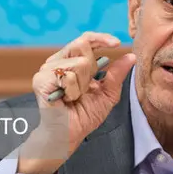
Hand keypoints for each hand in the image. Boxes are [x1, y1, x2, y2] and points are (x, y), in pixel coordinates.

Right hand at [18, 32, 134, 173]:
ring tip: (74, 97)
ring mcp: (47, 69)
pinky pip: (68, 76)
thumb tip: (131, 56)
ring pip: (79, 63)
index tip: (117, 43)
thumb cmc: (84, 116)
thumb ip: (117, 74)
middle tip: (86, 88)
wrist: (68, 135)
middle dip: (92, 69)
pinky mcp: (41, 79)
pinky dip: (73, 91)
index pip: (86, 40)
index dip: (101, 38)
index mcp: (72, 61)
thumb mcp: (107, 94)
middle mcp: (58, 61)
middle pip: (82, 45)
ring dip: (83, 85)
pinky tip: (66, 99)